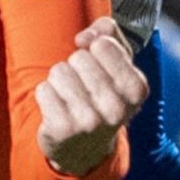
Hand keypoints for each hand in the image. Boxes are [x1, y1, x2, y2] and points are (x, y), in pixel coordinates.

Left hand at [34, 15, 148, 176]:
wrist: (86, 148)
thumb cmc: (102, 94)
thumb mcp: (117, 61)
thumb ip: (108, 32)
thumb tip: (84, 38)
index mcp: (136, 88)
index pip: (103, 44)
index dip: (94, 50)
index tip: (99, 68)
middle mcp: (116, 109)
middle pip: (79, 58)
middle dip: (76, 67)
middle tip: (84, 88)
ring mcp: (90, 122)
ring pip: (59, 71)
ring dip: (59, 80)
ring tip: (70, 99)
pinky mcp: (62, 130)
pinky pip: (43, 89)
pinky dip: (46, 95)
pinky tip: (58, 110)